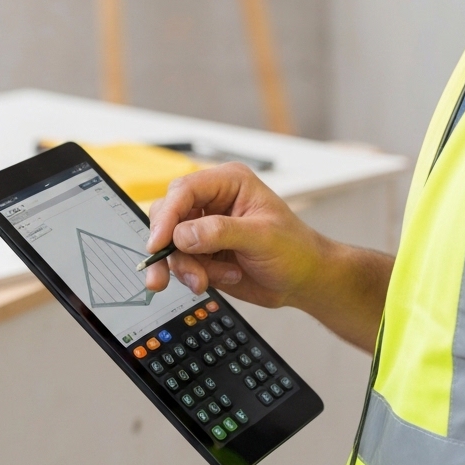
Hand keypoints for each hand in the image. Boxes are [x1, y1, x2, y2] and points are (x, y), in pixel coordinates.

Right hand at [143, 163, 323, 309]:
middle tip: (164, 274)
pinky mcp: (202, 251)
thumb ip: (221, 232)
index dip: (167, 216)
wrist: (305, 281)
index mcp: (228, 183)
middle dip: (167, 246)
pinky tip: (224, 278)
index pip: (184, 190)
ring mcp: (205, 227)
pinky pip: (181, 262)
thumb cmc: (295, 250)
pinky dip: (194, 276)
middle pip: (168, 215)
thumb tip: (181, 235)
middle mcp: (212, 201)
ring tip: (206, 282)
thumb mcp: (262, 237)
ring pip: (170, 243)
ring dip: (184, 267)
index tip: (159, 243)